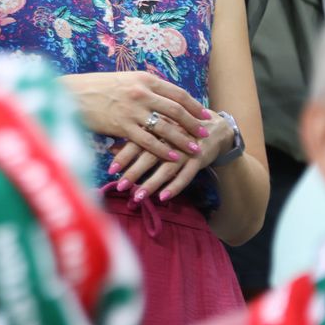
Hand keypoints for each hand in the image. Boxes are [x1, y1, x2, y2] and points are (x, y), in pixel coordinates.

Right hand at [60, 71, 210, 161]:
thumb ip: (144, 86)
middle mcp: (141, 93)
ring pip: (166, 127)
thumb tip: (163, 96)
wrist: (70, 94)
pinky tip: (173, 157)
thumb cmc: (96, 87)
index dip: (194, 105)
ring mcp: (132, 110)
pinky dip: (163, 150)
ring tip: (194, 149)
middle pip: (176, 110)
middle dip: (193, 123)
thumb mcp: (123, 79)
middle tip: (204, 133)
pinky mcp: (122, 126)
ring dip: (183, 140)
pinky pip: (148, 141)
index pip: (177, 93)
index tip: (204, 114)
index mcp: (143, 79)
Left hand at [108, 109, 228, 201]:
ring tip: (137, 196)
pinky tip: (162, 197)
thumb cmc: (178, 129)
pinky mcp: (199, 159)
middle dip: (134, 172)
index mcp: (158, 127)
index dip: (123, 156)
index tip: (110, 170)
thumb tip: (110, 148)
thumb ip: (135, 139)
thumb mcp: (158, 130)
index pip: (137, 142)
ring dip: (151, 184)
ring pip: (166, 168)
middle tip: (120, 186)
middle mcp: (171, 137)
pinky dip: (174, 187)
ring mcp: (186, 149)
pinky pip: (186, 176)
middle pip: (149, 156)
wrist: (214, 126)